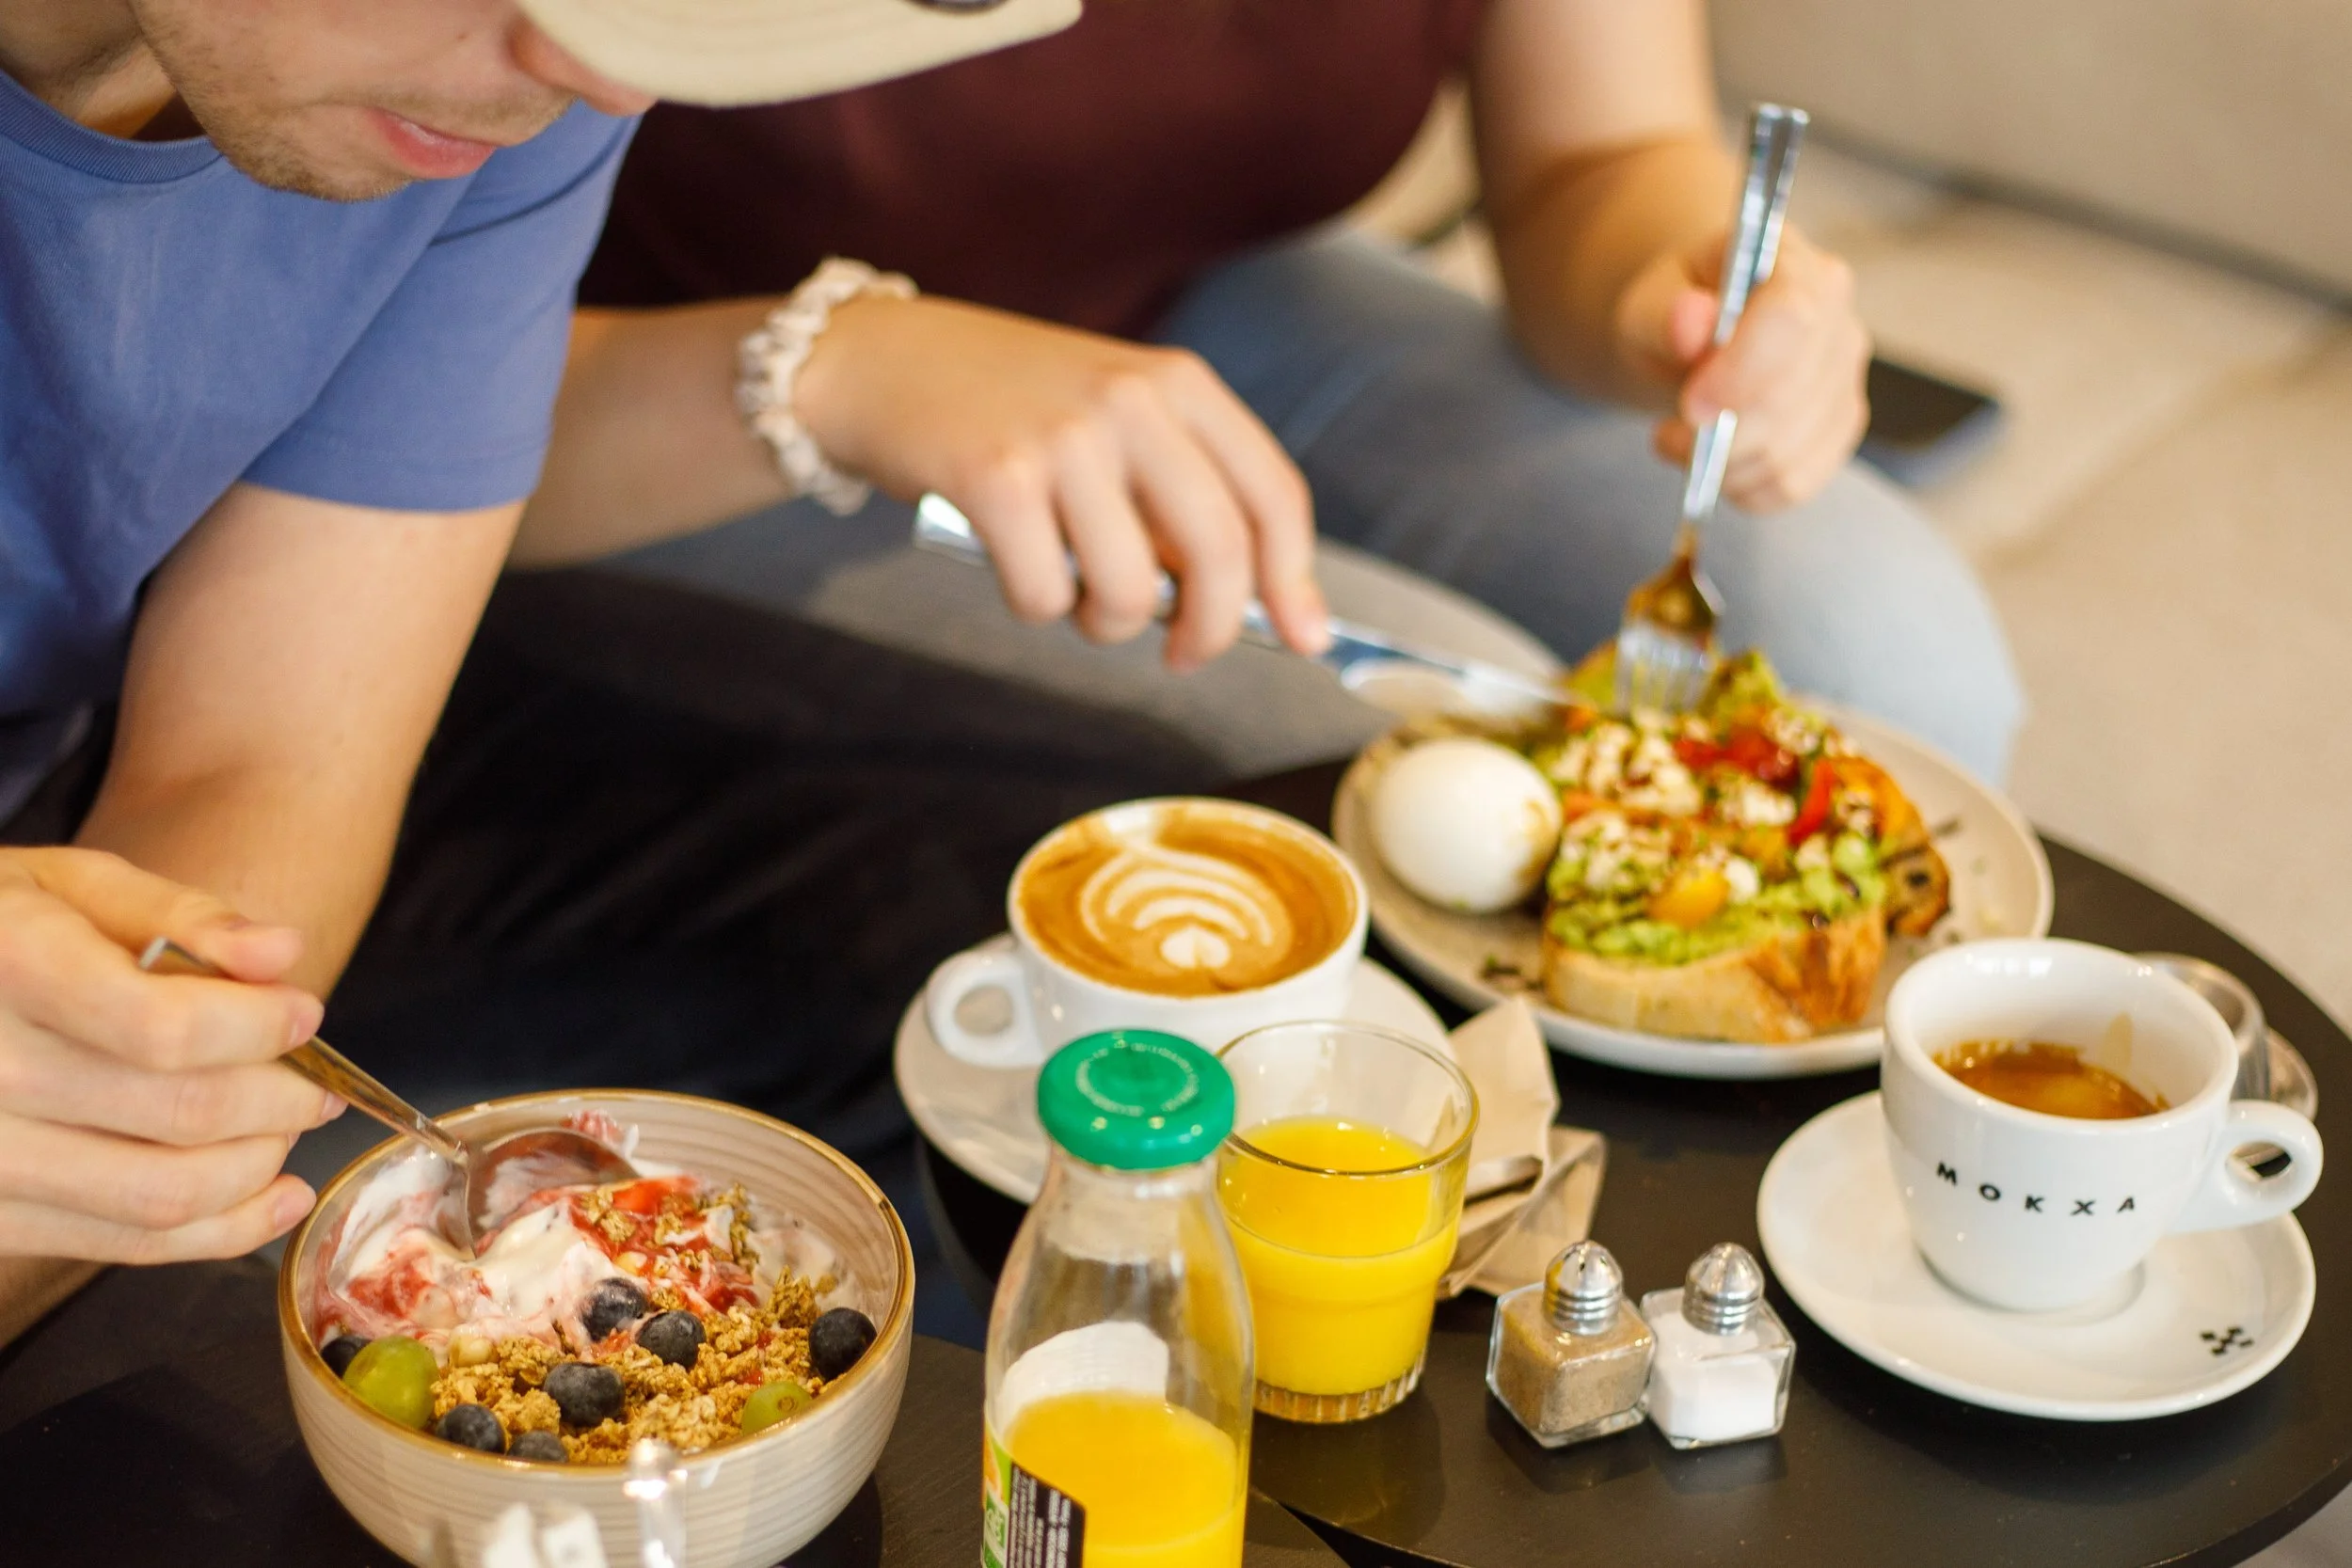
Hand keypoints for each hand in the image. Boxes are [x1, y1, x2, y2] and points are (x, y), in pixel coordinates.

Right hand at [0, 848, 339, 1264]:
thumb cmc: (0, 933)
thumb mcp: (74, 886)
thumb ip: (184, 915)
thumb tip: (281, 953)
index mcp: (10, 969)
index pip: (165, 1027)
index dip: (258, 1028)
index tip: (303, 1016)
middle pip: (180, 1114)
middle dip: (279, 1102)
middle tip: (314, 1085)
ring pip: (161, 1194)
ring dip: (256, 1170)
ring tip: (288, 1133)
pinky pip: (124, 1244)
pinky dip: (217, 1231)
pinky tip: (271, 1198)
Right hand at [796, 295, 1327, 670]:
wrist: (878, 360)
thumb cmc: (1007, 405)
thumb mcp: (1113, 414)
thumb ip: (1178, 489)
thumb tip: (1253, 601)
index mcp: (1178, 382)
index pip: (1272, 495)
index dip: (1293, 580)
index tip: (1306, 637)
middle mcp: (1131, 400)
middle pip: (1220, 554)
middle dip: (1210, 630)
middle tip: (1182, 654)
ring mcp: (1065, 437)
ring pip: (1129, 592)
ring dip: (1104, 622)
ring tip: (1073, 591)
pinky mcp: (996, 477)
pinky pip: (1045, 595)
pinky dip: (1034, 605)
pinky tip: (1012, 562)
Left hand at [1616, 227, 1870, 512]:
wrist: (1698, 334)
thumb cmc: (1676, 312)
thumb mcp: (1650, 303)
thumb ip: (1664, 313)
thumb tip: (1689, 323)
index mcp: (1794, 264)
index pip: (1792, 318)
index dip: (1741, 372)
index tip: (1690, 406)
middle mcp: (1836, 316)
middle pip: (1791, 396)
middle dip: (1721, 432)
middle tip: (1669, 433)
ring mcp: (1846, 374)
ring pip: (1790, 451)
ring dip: (1722, 465)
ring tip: (1681, 441)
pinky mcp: (1841, 425)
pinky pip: (1795, 482)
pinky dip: (1744, 488)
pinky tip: (1715, 464)